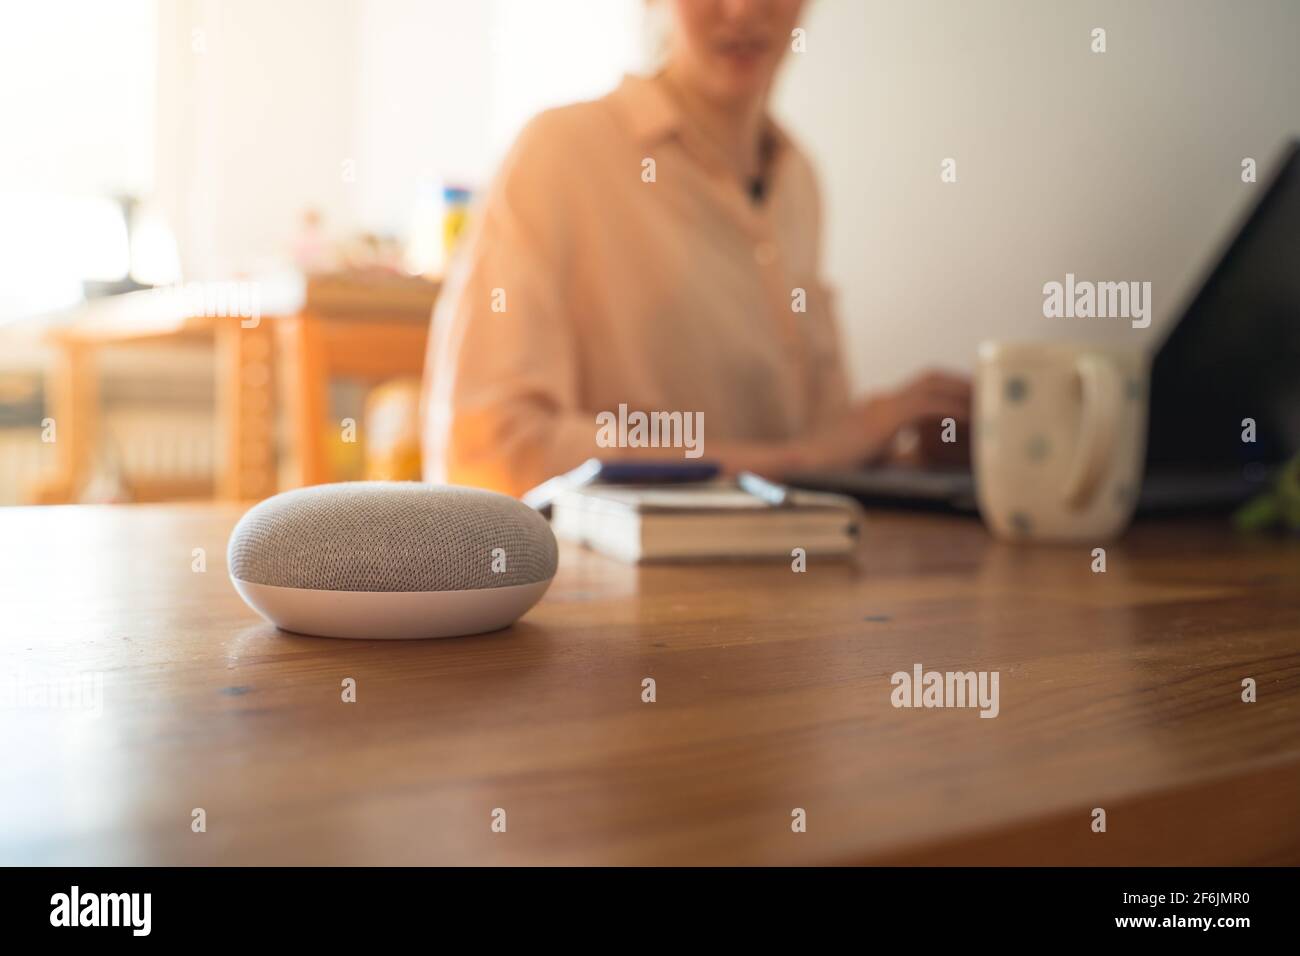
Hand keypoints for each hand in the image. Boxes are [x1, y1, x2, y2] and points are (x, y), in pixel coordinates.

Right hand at [794, 368, 971, 470]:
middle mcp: (883, 400)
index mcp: (879, 408)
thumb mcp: (872, 460)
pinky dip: (951, 409)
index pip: (921, 389)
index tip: (972, 401)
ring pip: (933, 385)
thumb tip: (921, 460)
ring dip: (962, 391)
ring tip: (986, 403)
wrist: (803, 466)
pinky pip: (927, 406)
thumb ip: (896, 456)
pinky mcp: (884, 418)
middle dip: (961, 382)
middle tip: (988, 395)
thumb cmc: (831, 469)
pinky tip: (970, 420)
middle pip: (931, 378)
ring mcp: (882, 406)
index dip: (948, 391)